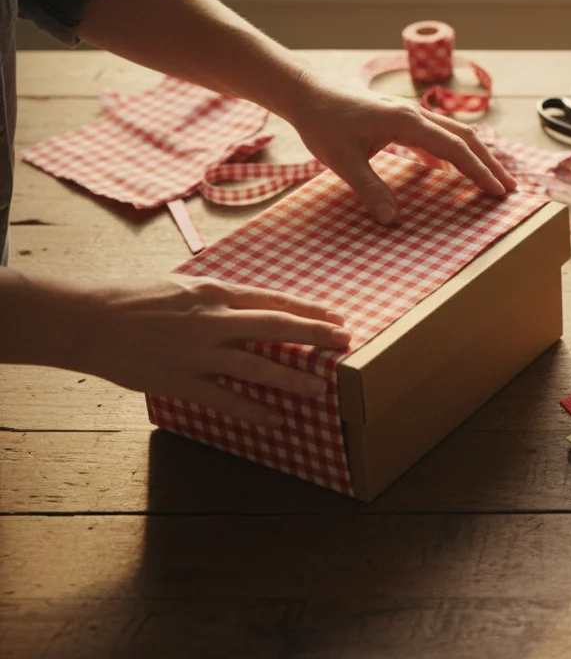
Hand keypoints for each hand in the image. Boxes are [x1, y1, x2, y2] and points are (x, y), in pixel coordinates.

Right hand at [78, 276, 351, 425]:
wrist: (87, 321)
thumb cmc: (133, 299)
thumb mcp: (181, 286)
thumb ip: (217, 299)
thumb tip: (249, 307)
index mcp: (214, 292)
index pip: (272, 299)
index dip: (307, 308)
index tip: (336, 315)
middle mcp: (212, 319)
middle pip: (276, 326)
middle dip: (315, 334)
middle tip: (346, 341)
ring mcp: (199, 352)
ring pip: (258, 365)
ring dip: (293, 377)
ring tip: (321, 386)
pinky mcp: (183, 381)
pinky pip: (227, 399)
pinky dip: (255, 411)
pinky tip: (278, 419)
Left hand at [284, 75, 517, 223]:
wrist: (307, 92)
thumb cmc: (322, 122)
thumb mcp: (341, 160)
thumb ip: (369, 189)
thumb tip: (392, 220)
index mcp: (407, 121)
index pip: (455, 148)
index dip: (478, 171)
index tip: (497, 192)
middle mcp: (416, 114)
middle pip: (466, 138)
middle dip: (490, 163)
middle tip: (510, 189)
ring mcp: (410, 115)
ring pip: (455, 134)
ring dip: (476, 156)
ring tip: (492, 180)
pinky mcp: (401, 119)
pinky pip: (437, 136)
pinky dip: (453, 154)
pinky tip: (452, 170)